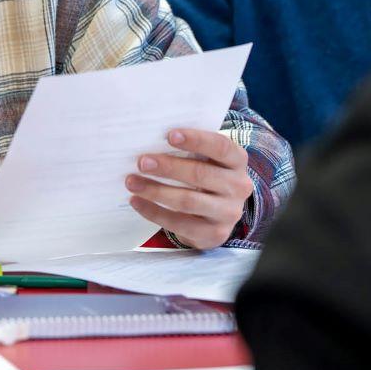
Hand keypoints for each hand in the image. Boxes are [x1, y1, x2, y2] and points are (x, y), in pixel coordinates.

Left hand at [125, 129, 253, 249]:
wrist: (216, 215)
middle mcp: (238, 187)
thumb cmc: (203, 175)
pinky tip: (136, 201)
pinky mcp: (215, 234)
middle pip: (201, 174)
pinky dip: (154, 212)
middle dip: (168, 167)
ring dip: (156, 191)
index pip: (221, 147)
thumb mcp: (205, 160)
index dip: (196, 140)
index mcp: (237, 161)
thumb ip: (188, 149)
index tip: (170, 135)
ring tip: (132, 182)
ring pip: (188, 201)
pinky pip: (180, 223)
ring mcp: (228, 213)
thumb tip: (148, 138)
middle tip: (141, 162)